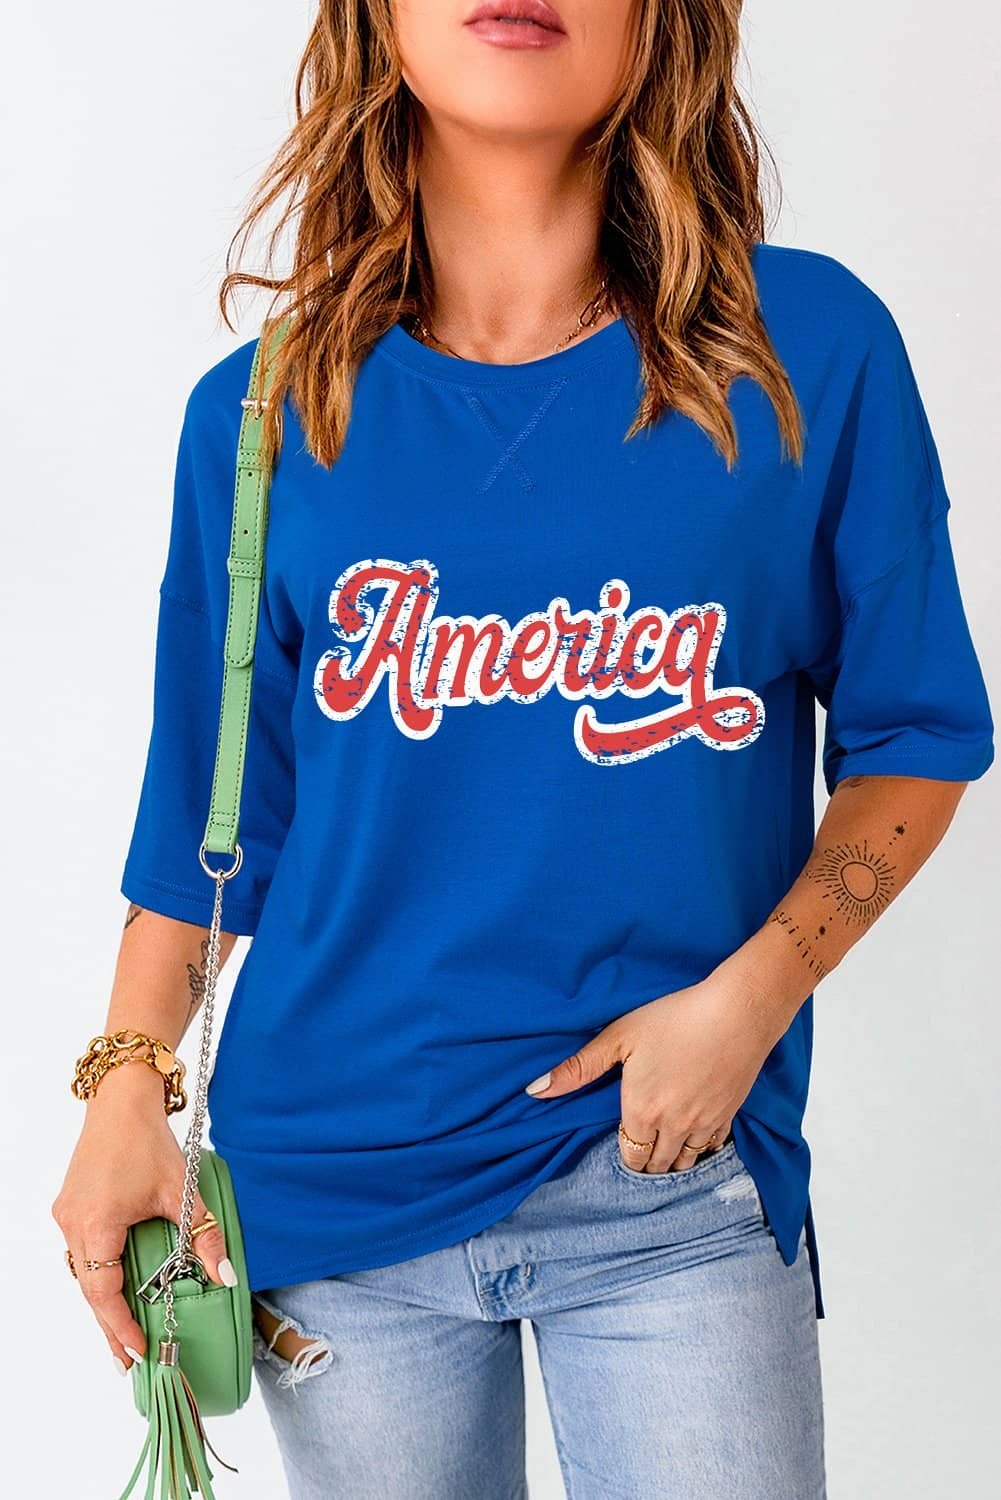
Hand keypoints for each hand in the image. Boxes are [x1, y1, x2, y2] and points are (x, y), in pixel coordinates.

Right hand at [52, 1063, 234, 1374]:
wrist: (122, 1100)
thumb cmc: (149, 1142)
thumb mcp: (182, 1192)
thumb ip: (204, 1236)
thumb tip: (225, 1276)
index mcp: (96, 1224)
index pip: (102, 1292)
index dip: (119, 1326)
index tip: (138, 1350)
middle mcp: (73, 1223)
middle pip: (89, 1290)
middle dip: (110, 1327)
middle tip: (128, 1360)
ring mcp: (67, 1216)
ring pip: (82, 1273)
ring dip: (101, 1303)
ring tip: (123, 1333)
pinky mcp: (70, 1207)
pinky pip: (81, 1253)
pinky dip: (97, 1275)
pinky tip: (113, 1290)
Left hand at [524, 966, 786, 1172]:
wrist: (737, 1012)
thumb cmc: (675, 1017)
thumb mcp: (619, 1036)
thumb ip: (578, 1068)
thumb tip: (534, 1091)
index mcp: (641, 1111)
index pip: (629, 1156)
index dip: (624, 1154)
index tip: (622, 1145)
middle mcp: (672, 1127)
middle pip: (656, 1166)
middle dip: (646, 1164)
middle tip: (640, 1152)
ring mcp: (704, 1124)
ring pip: (685, 1163)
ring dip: (672, 1162)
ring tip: (663, 1152)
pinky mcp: (729, 1116)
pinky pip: (712, 1149)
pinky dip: (700, 1150)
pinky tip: (695, 1139)